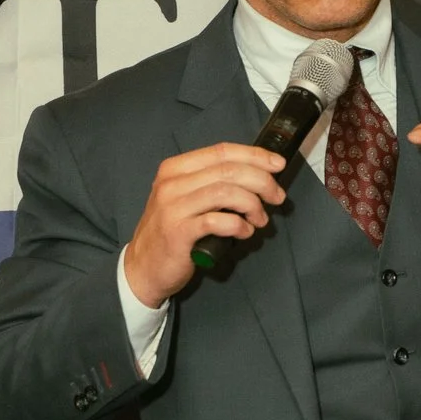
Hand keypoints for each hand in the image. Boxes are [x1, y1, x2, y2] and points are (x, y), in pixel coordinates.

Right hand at [121, 142, 288, 307]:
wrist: (143, 267)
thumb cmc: (173, 231)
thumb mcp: (187, 198)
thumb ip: (214, 183)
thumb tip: (258, 176)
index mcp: (175, 169)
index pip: (222, 151)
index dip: (254, 155)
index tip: (278, 164)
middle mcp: (172, 183)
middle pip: (229, 170)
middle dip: (262, 181)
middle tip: (277, 197)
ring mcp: (173, 207)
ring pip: (226, 192)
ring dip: (253, 205)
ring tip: (260, 219)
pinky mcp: (178, 232)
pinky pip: (218, 221)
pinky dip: (239, 225)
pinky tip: (244, 232)